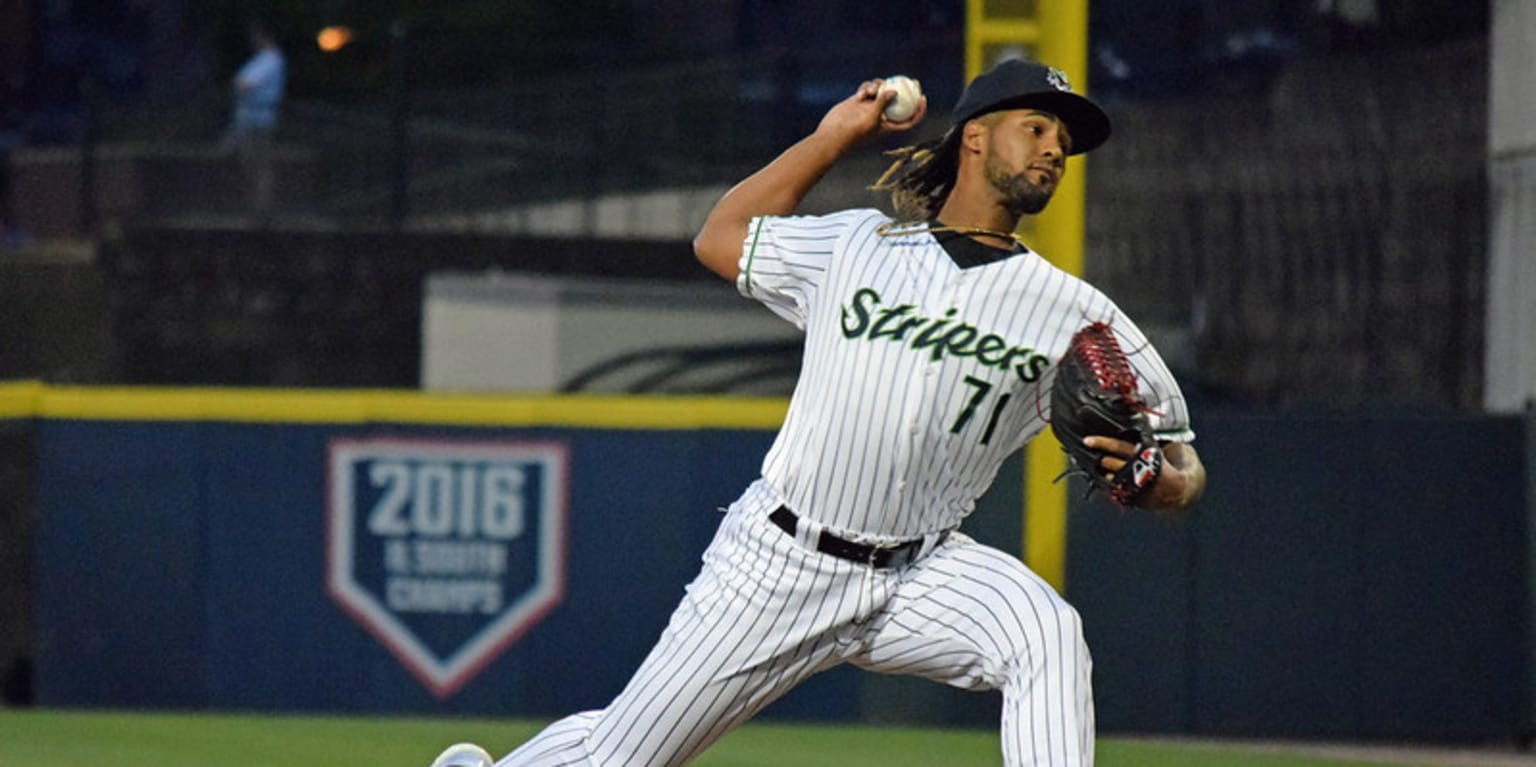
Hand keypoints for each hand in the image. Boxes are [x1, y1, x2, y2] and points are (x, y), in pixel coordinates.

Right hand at [815, 79, 927, 146]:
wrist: (833, 134)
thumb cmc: (854, 132)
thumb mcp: (871, 118)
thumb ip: (883, 103)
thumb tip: (894, 91)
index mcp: (888, 126)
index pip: (909, 120)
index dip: (919, 110)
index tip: (922, 98)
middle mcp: (881, 116)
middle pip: (898, 102)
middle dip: (903, 91)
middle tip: (908, 81)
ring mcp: (870, 108)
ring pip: (881, 91)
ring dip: (879, 87)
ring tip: (874, 88)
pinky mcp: (859, 101)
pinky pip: (868, 89)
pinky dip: (866, 89)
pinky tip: (861, 94)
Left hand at [1084, 437, 1204, 510]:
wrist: (1184, 489)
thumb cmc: (1170, 461)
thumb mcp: (1161, 445)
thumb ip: (1146, 436)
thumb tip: (1133, 414)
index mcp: (1147, 454)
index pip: (1120, 446)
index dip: (1103, 442)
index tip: (1087, 440)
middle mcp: (1140, 471)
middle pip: (1112, 462)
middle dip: (1102, 458)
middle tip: (1095, 453)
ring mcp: (1136, 487)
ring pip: (1112, 477)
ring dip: (1106, 471)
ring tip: (1104, 465)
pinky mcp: (1135, 500)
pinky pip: (1116, 490)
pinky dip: (1112, 483)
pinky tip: (1110, 477)